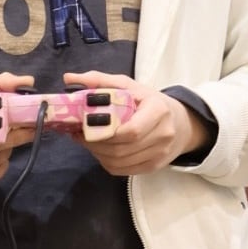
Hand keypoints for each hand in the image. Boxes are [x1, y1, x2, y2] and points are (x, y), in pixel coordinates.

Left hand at [63, 71, 210, 175]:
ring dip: (97, 153)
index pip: (131, 131)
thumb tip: (69, 78)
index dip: (106, 133)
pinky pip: (122, 170)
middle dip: (95, 144)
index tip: (87, 125)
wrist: (178, 122)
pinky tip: (100, 151)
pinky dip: (106, 162)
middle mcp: (163, 134)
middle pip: (122, 149)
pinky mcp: (153, 167)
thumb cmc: (148, 102)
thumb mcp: (128, 86)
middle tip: (80, 134)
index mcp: (158, 110)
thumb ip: (99, 81)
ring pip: (119, 162)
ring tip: (87, 141)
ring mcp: (159, 154)